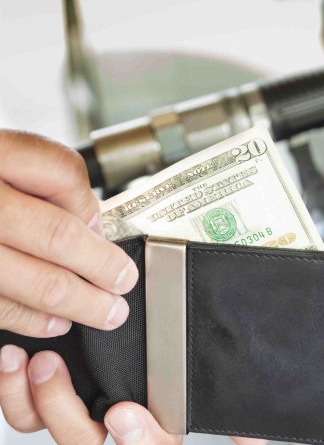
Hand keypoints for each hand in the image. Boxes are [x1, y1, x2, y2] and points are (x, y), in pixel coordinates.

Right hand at [0, 130, 137, 335]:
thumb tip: (88, 222)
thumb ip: (41, 174)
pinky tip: (54, 321)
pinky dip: (30, 318)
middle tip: (123, 282)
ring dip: (76, 302)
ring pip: (31, 280)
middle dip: (101, 267)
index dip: (90, 205)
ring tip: (104, 311)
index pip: (59, 172)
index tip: (104, 230)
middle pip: (56, 235)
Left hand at [0, 347, 265, 444]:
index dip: (137, 437)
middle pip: (86, 442)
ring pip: (51, 432)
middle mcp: (120, 437)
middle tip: (50, 367)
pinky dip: (16, 396)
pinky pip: (28, 420)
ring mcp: (85, 428)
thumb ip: (235, 425)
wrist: (132, 400)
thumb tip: (256, 436)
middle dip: (63, 409)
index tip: (123, 413)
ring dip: (32, 399)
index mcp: (156, 438)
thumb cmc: (175, 405)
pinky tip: (13, 366)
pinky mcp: (56, 413)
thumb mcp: (213, 409)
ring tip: (25, 360)